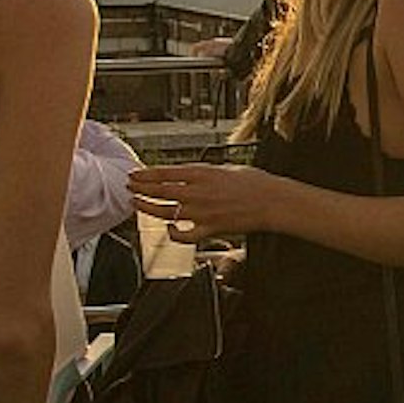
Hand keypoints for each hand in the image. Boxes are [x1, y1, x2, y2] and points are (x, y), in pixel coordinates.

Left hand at [126, 163, 296, 241]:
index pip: (164, 173)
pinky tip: (169, 228)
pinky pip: (183, 235)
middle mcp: (197, 192)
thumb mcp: (226, 168)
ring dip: (147, 207)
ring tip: (138, 204)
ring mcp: (201, 212)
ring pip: (164, 211)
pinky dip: (173, 232)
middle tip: (130, 186)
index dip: (146, 174)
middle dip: (140, 188)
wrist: (273, 201)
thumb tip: (187, 176)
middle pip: (159, 191)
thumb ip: (204, 173)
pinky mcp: (209, 229)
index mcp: (202, 173)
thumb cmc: (255, 183)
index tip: (135, 174)